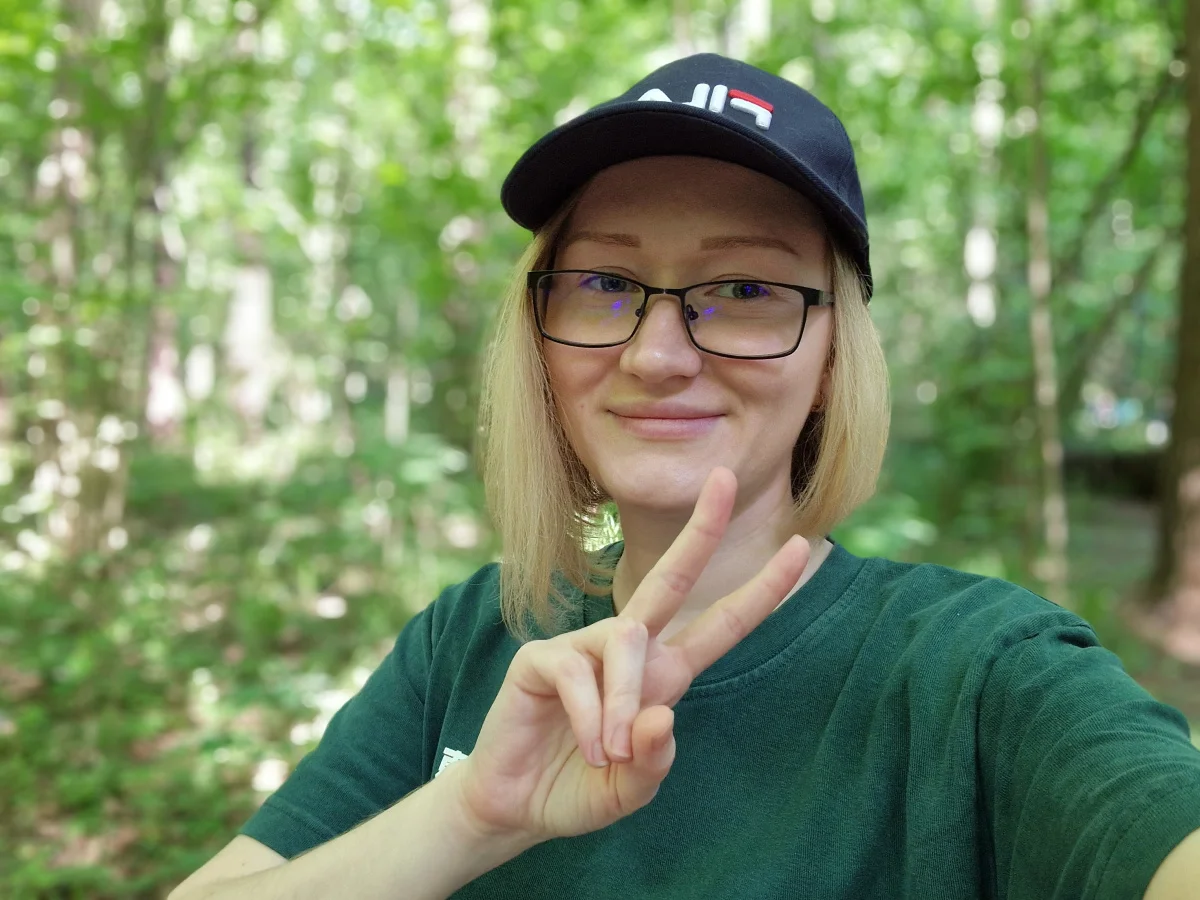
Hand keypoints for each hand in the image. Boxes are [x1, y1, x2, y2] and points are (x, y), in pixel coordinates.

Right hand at [452, 467, 810, 844]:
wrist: (515, 807)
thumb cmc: (579, 789)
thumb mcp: (629, 791)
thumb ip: (652, 763)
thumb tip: (660, 715)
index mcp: (663, 674)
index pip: (719, 624)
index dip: (760, 589)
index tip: (800, 545)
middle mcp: (628, 648)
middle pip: (669, 578)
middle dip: (702, 529)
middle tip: (727, 476)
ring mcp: (582, 648)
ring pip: (625, 641)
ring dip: (622, 701)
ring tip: (609, 754)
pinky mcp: (542, 658)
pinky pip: (576, 671)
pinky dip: (588, 715)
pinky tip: (587, 746)